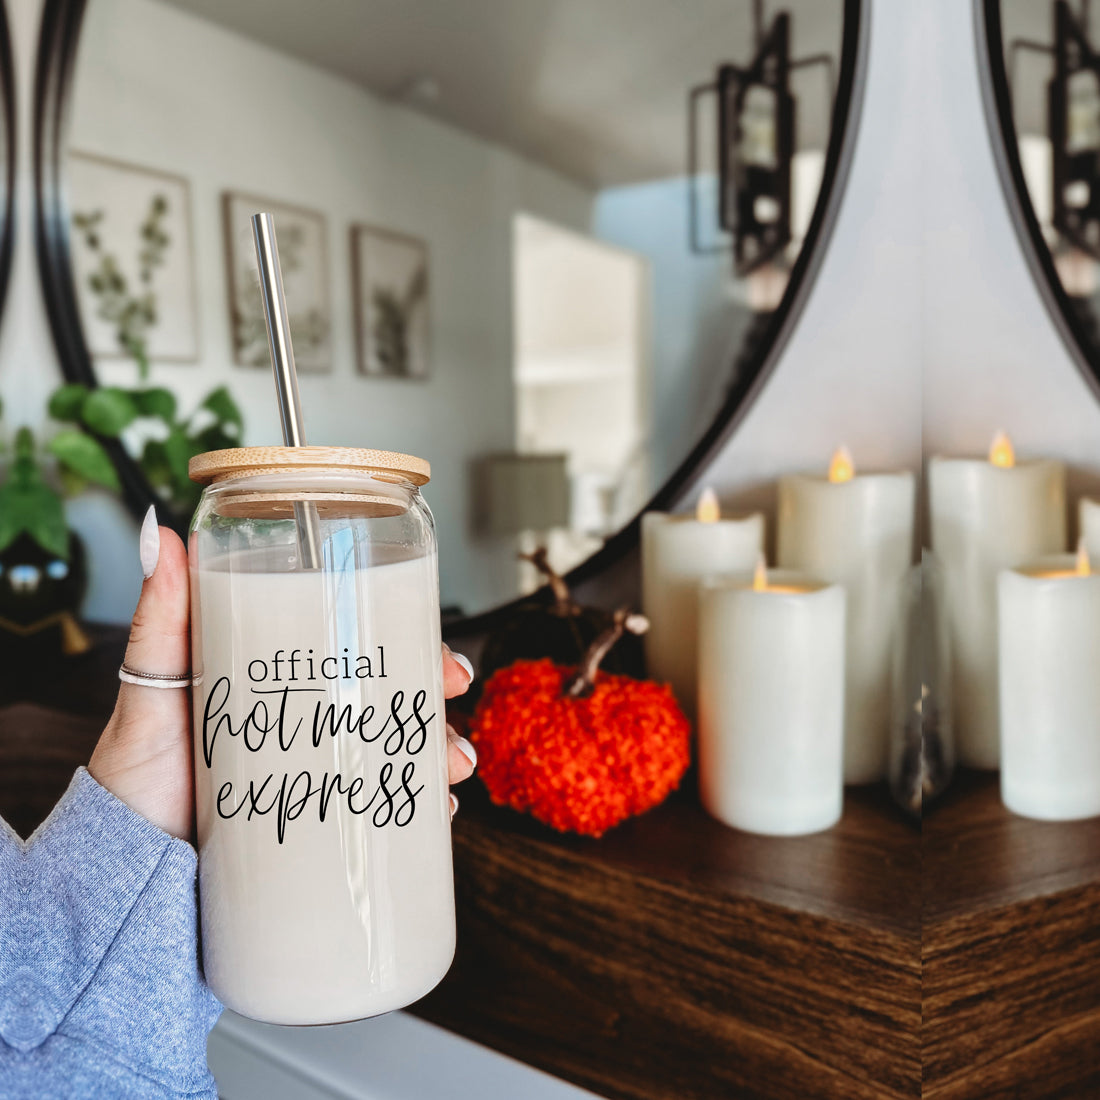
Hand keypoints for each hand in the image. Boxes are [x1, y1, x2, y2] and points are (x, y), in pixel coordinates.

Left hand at [89, 512, 477, 839]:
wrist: (122, 870)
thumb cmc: (133, 775)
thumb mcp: (151, 686)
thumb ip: (160, 616)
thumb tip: (162, 534)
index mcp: (279, 677)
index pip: (358, 646)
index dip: (412, 645)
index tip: (441, 656)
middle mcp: (304, 720)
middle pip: (392, 698)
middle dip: (438, 705)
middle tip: (452, 720)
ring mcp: (314, 773)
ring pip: (397, 753)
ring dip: (439, 757)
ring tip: (449, 773)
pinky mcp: (316, 823)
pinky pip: (380, 809)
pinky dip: (418, 807)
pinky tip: (435, 813)